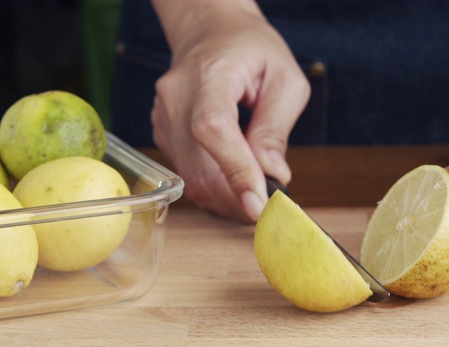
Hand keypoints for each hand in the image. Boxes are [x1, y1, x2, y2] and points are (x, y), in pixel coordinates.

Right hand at [151, 0, 309, 221]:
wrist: (212, 33)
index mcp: (210, 75)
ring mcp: (164, 117)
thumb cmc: (253, 51)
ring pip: (191, 178)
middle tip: (271, 211)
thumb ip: (276, 128)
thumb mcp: (285, 80)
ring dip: (227, 198)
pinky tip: (236, 180)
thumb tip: (272, 176)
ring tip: (257, 194)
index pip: (213, 129)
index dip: (234, 170)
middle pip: (197, 165)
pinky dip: (215, 187)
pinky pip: (187, 173)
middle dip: (237, 199)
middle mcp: (176, 97)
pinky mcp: (164, 133)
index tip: (259, 204)